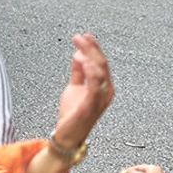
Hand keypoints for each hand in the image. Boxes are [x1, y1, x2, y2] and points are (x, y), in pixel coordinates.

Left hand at [54, 33, 114, 149]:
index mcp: (103, 86)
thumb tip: (78, 53)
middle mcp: (105, 91)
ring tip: (81, 46)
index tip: (84, 36)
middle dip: (91, 48)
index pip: (101, 62)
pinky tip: (82, 61)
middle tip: (80, 37)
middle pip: (102, 64)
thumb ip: (78, 71)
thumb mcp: (75, 87)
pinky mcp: (90, 106)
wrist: (67, 136)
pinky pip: (94, 86)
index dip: (93, 47)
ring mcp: (100, 99)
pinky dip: (90, 72)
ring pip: (100, 72)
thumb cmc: (73, 115)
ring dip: (90, 57)